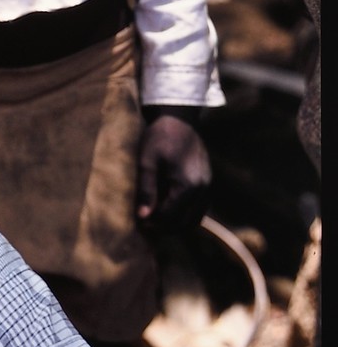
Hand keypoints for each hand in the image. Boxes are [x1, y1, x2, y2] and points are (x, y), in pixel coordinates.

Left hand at [136, 112, 211, 230]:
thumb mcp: (147, 161)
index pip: (171, 217)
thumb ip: (146, 190)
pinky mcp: (208, 184)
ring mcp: (208, 187)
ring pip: (194, 219)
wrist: (179, 119)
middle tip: (146, 225)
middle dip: (165, 227)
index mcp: (188, 185)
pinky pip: (199, 209)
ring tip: (156, 220)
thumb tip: (143, 217)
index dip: (154, 223)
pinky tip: (168, 210)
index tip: (139, 223)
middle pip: (185, 222)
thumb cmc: (159, 138)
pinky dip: (185, 215)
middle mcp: (203, 189)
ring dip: (176, 224)